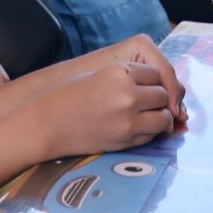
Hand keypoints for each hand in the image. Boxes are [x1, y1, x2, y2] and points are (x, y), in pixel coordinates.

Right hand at [31, 35, 186, 158]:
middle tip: (150, 101)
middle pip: (163, 94)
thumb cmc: (69, 95)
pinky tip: (140, 127)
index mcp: (120, 72)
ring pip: (164, 116)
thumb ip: (128, 78)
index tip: (147, 85)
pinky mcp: (126, 140)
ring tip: (149, 115)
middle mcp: (128, 95)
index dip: (153, 79)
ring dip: (161, 115)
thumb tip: (156, 85)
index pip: (156, 73)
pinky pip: (152, 134)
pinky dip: (151, 131)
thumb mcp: (100, 74)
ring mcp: (129, 120)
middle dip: (160, 98)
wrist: (48, 124)